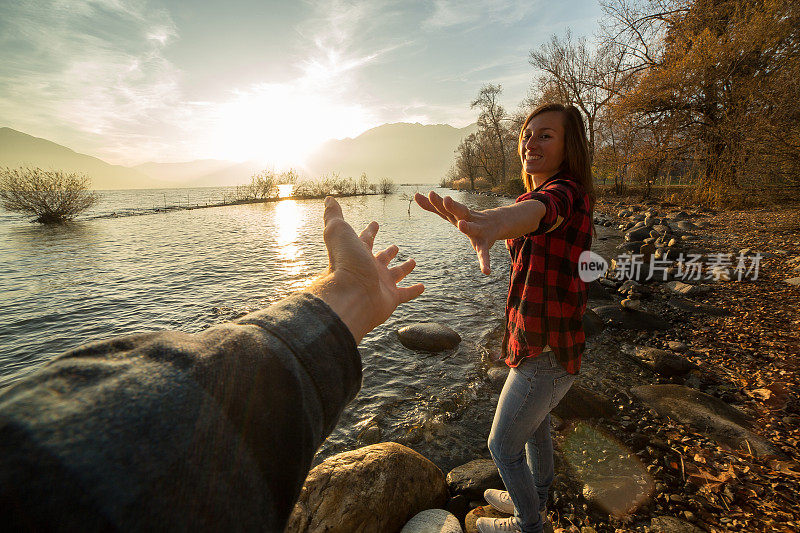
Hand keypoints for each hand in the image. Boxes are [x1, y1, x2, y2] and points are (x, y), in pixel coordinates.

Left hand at [309, 197, 423, 342]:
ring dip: (404, 268)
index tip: (375, 223)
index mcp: (358, 253)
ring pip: (396, 274)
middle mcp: (369, 268)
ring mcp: (381, 284)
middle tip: (395, 247)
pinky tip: (422, 287)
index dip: (370, 231)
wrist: (351, 295)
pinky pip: (406, 294)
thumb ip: (333, 215)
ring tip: (412, 262)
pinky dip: (414, 291)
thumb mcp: (338, 230)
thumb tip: (328, 198)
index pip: (365, 239)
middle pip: (381, 258)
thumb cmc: (344, 261)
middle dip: (388, 252)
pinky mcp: (391, 299)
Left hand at [415, 191, 498, 274]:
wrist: (495, 222)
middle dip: (453, 206)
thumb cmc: (467, 217)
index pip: (446, 206)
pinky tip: (486, 271)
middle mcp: (468, 219)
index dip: (438, 201)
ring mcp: (478, 230)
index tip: (430, 194)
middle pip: (460, 210)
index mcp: (458, 213)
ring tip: (462, 224)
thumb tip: (415, 195)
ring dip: (467, 226)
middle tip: (446, 199)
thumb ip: (433, 206)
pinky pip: (484, 253)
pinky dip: (485, 262)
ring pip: (472, 228)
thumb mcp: (451, 213)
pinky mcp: (484, 244)